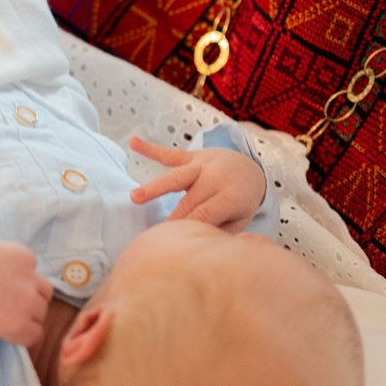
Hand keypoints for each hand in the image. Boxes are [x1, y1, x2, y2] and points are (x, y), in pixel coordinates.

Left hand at [0, 227, 53, 345]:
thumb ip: (1, 332)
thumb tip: (11, 330)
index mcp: (19, 325)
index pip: (36, 334)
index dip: (25, 330)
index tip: (15, 323)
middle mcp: (30, 302)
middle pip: (41, 311)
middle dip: (29, 311)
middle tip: (11, 303)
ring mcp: (31, 277)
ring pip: (45, 290)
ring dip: (35, 291)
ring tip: (17, 287)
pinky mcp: (26, 256)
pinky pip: (33, 266)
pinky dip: (24, 269)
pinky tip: (6, 268)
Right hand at [127, 136, 265, 231]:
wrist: (252, 170)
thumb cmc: (242, 202)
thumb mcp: (240, 220)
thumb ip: (220, 231)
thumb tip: (195, 243)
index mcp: (231, 196)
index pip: (204, 215)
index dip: (188, 228)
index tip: (172, 242)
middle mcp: (216, 177)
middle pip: (188, 201)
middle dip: (172, 219)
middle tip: (156, 236)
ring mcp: (203, 163)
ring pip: (175, 176)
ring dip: (154, 188)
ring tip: (135, 198)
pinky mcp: (193, 155)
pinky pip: (170, 153)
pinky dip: (149, 148)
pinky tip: (133, 142)